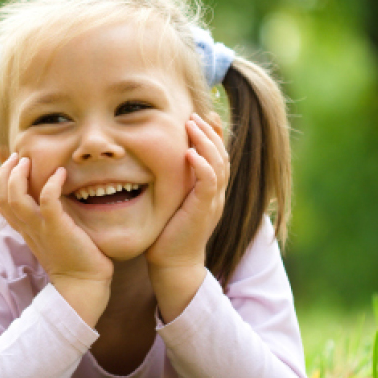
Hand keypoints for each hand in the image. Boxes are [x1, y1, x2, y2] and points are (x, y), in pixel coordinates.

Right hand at [0, 153, 113, 323]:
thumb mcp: (56, 236)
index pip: (3, 203)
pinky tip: (60, 173)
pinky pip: (48, 201)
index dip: (3, 182)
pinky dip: (51, 184)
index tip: (15, 164)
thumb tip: (55, 200)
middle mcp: (29, 228)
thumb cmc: (76, 260)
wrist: (84, 284)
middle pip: (3, 198)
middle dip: (5, 173)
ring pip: (15, 198)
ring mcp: (41, 228)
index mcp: (27, 230)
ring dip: (18, 176)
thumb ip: (51, 219)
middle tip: (18, 156)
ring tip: (27, 161)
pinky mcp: (57, 228)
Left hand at [145, 113, 229, 273]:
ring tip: (192, 124)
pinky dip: (203, 166)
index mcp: (209, 190)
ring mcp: (213, 202)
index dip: (213, 134)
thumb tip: (156, 161)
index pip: (217, 156)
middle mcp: (216, 194)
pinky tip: (190, 152)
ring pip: (218, 164)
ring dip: (206, 142)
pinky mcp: (204, 210)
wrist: (172, 263)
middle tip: (195, 115)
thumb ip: (173, 182)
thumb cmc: (166, 234)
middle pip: (221, 155)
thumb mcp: (171, 201)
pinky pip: (209, 183)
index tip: (202, 115)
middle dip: (209, 132)